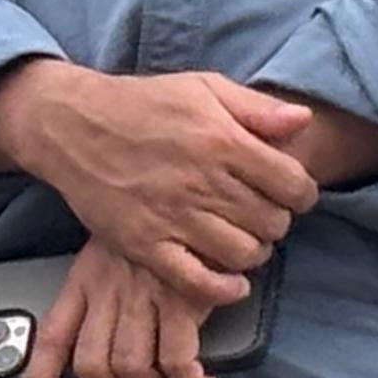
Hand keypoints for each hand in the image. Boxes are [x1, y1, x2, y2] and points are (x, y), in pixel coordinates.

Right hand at [0, 62, 315, 303]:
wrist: (73, 125)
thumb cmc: (142, 104)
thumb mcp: (203, 87)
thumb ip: (257, 107)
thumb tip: (304, 122)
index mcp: (222, 141)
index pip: (292, 184)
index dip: (302, 193)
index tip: (292, 194)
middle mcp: (202, 182)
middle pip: (272, 222)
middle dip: (277, 221)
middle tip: (263, 215)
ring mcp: (172, 217)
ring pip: (243, 254)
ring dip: (253, 252)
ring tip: (243, 239)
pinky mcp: (145, 244)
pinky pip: (197, 281)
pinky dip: (224, 289)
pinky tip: (232, 282)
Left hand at [22, 237, 232, 377]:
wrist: (198, 189)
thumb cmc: (164, 222)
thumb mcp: (115, 245)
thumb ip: (104, 287)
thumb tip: (104, 339)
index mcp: (86, 277)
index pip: (52, 335)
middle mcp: (108, 289)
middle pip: (92, 365)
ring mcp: (143, 295)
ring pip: (131, 369)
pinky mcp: (182, 299)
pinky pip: (177, 362)